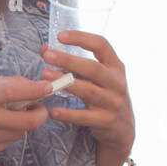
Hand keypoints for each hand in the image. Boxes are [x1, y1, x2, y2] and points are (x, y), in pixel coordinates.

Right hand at [0, 75, 55, 158]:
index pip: (15, 92)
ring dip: (20, 125)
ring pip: (19, 134)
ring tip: (8, 118)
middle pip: (27, 122)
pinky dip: (5, 136)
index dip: (36, 90)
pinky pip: (5, 144)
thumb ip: (6, 84)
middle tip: (38, 110)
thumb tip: (35, 87)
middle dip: (39, 115)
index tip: (50, 88)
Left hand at [40, 30, 134, 156]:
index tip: (60, 36)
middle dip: (69, 60)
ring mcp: (113, 102)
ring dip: (66, 84)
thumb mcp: (96, 80)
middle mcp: (117, 82)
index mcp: (116, 67)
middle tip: (47, 55)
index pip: (102, 45)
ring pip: (89, 91)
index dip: (82, 38)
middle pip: (93, 68)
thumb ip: (74, 66)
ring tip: (44, 77)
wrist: (122, 130)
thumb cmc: (103, 98)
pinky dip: (69, 114)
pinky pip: (85, 117)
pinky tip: (53, 111)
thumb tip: (44, 49)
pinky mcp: (105, 121)